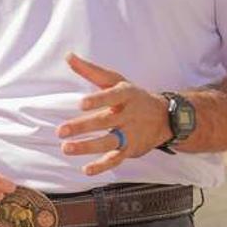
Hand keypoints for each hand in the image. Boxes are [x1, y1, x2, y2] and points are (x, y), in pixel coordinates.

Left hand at [55, 54, 172, 175]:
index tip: (81, 104)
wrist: (165, 117)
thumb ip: (91, 71)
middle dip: (83, 127)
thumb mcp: (116, 80)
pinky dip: (102, 166)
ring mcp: (130, 134)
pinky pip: (116, 159)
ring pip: (109, 142)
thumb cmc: (133, 96)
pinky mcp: (130, 149)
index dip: (98, 100)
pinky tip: (86, 170)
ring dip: (88, 147)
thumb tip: (68, 56)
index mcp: (125, 95)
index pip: (112, 96)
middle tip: (61, 131)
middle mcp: (128, 115)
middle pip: (105, 122)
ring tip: (66, 148)